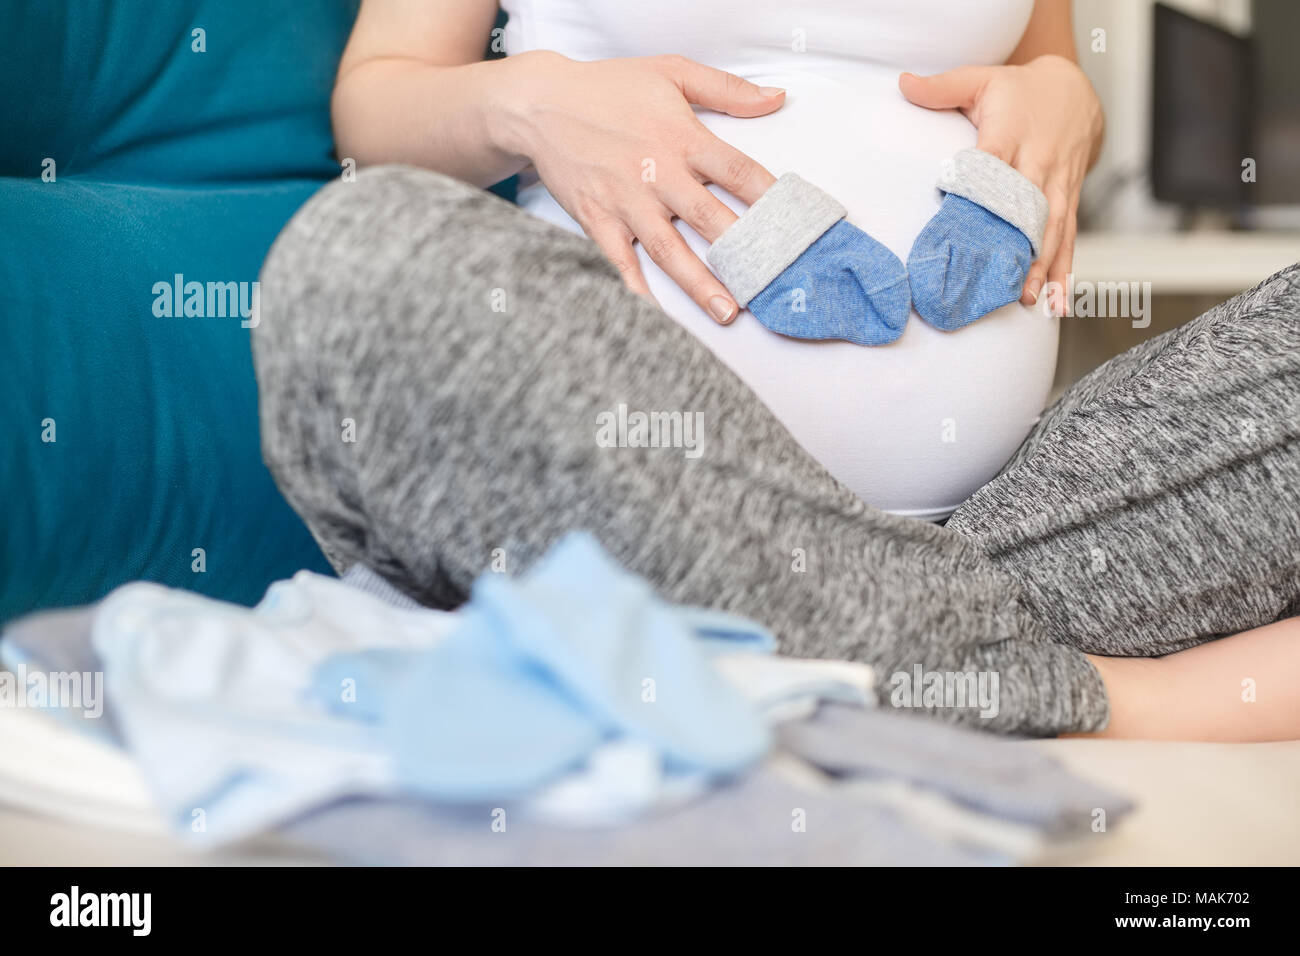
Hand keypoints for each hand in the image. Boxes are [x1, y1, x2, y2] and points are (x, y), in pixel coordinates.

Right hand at [499, 52, 783, 322]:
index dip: (770, 198)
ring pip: (669, 250)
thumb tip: (776, 99)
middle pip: (708, 219)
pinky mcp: (596, 220)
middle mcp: (657, 173)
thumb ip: (727, 88)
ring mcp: (626, 202)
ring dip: (699, 283)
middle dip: (742, 254)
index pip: (737, 171)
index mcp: (682, 137)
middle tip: (770, 284)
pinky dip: (636, 290)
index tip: (798, 223)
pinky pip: (619, 262)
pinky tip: (657, 315)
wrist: (541, 103)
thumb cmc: (608, 88)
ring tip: (726, 312)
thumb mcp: (671, 72)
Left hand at [899, 54, 1103, 312]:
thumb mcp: (980, 79)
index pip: (996, 162)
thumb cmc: (1020, 90)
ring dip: (1044, 266)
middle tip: (1006, 281)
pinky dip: (1065, 268)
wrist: (1075, 91)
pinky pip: (1070, 236)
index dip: (986, 189)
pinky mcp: (1069, 199)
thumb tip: (903, 84)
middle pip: (1028, 207)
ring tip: (1031, 299)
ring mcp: (1058, 184)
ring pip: (1053, 228)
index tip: (971, 218)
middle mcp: (1039, 162)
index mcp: (1012, 133)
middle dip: (1018, 246)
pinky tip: (1059, 299)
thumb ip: (940, 87)